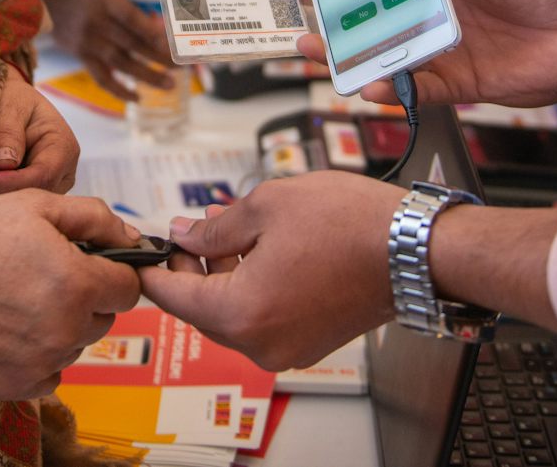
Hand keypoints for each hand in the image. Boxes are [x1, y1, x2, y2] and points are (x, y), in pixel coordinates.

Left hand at [0, 65, 80, 200]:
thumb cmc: (13, 99)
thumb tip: (5, 163)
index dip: (12, 182)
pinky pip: (10, 203)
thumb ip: (8, 131)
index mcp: (63, 147)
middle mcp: (60, 174)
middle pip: (32, 194)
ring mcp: (44, 187)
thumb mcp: (10, 105)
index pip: (43, 175)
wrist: (7, 103)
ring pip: (20, 203)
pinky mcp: (26, 193)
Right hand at [0, 191, 141, 399]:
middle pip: (103, 317)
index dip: (110, 270)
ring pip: (76, 344)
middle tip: (41, 274)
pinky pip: (50, 371)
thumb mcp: (33, 205)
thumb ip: (93, 217)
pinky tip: (7, 327)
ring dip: (60, 324)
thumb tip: (130, 237)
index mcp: (77, 284)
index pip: (128, 288)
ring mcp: (42, 363)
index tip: (86, 262)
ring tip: (16, 297)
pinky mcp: (17, 386)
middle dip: (84, 295)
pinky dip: (37, 353)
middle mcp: (67, 331)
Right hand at [37, 0, 174, 100]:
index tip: (171, 40)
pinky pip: (101, 77)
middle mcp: (97, 21)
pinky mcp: (81, 55)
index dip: (150, 30)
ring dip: (147, 75)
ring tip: (170, 85)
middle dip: (159, 56)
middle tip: (183, 66)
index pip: (130, 17)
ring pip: (121, 62)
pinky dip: (119, 90)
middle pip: (132, 42)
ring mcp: (89, 41)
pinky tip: (137, 97)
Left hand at [137, 174, 402, 370]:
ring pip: (232, 315)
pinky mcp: (309, 344)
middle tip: (193, 228)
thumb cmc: (348, 224)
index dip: (154, 267)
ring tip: (231, 232)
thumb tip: (183, 235)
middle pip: (201, 309)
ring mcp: (287, 350)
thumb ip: (214, 228)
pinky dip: (251, 290)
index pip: (173, 297)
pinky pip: (261, 320)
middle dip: (192, 267)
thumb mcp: (265, 207)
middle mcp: (261, 344)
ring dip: (223, 276)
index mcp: (242, 313)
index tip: (144, 248)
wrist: (412, 249)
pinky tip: (260, 253)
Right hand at [293, 0, 556, 108]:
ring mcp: (441, 51)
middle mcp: (430, 15)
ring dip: (345, 53)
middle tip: (293, 8)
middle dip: (327, 12)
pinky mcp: (459, 84)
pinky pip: (417, 90)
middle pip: (368, 16)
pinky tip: (369, 84)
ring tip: (312, 49)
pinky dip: (392, 89)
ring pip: (382, 54)